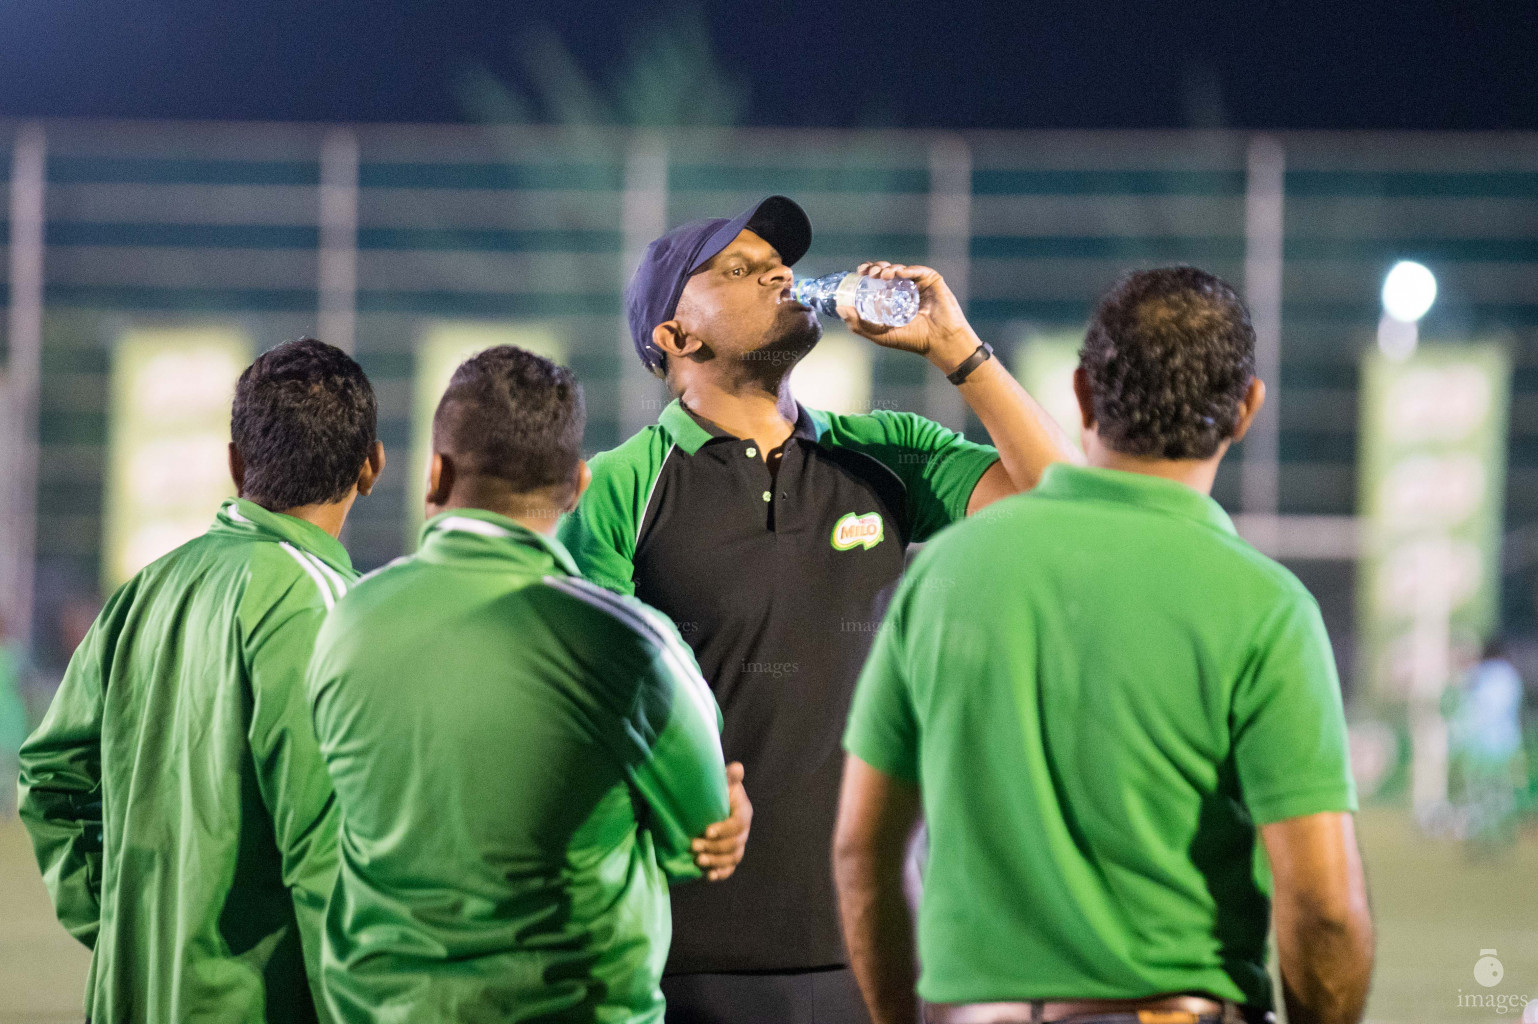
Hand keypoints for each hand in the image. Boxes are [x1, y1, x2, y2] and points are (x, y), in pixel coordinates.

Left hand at [692, 762, 751, 880]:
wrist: (711, 804)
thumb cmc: (716, 790)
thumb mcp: (722, 781)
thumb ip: (729, 776)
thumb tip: (737, 768)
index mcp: (743, 811)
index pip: (738, 824)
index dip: (725, 829)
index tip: (707, 831)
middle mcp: (744, 830)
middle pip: (734, 843)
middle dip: (715, 847)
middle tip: (694, 846)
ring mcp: (738, 844)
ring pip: (732, 857)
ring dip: (716, 861)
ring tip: (698, 860)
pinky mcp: (730, 856)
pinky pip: (730, 868)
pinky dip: (721, 873)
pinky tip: (708, 876)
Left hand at [836, 261, 977, 371]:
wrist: (940, 342)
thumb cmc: (913, 340)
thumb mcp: (880, 335)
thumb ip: (859, 325)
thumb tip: (839, 308)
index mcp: (892, 298)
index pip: (877, 281)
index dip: (868, 273)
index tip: (860, 272)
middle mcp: (905, 289)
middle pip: (887, 271)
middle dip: (876, 267)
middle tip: (869, 272)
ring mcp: (919, 284)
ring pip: (901, 268)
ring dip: (889, 268)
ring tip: (882, 275)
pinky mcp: (933, 281)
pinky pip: (918, 270)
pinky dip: (908, 269)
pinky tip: (899, 273)